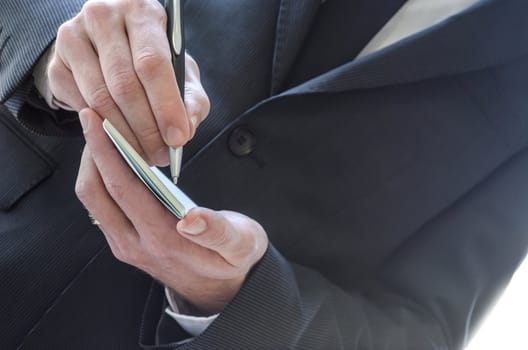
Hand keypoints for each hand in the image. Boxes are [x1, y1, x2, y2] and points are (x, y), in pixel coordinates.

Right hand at [48, 0, 209, 165]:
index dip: (166, 105)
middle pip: (124, 85)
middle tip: (161, 155)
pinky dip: (102, 130)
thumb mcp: (180, 72)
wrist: (108, 46)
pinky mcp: (56, 64)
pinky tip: (120, 140)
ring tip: (144, 154)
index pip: (152, 63)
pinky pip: (80, 106)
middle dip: (146, 129)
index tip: (177, 138)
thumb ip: (191, 99)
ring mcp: (73, 39)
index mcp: (140, 12)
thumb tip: (186, 129)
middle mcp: (102, 17)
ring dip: (125, 136)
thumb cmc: (151, 58)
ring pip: (99, 99)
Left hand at [75, 108, 267, 313]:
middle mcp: (134, 244)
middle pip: (95, 193)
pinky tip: (112, 158)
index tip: (97, 122)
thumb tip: (190, 218)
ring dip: (92, 164)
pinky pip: (101, 206)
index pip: (124, 190)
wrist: (219, 292)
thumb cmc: (232, 261)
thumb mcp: (240, 245)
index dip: (107, 153)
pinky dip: (100, 177)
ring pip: (93, 200)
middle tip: (95, 118)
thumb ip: (217, 232)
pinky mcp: (125, 241)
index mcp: (162, 240)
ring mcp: (126, 244)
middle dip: (91, 152)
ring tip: (101, 134)